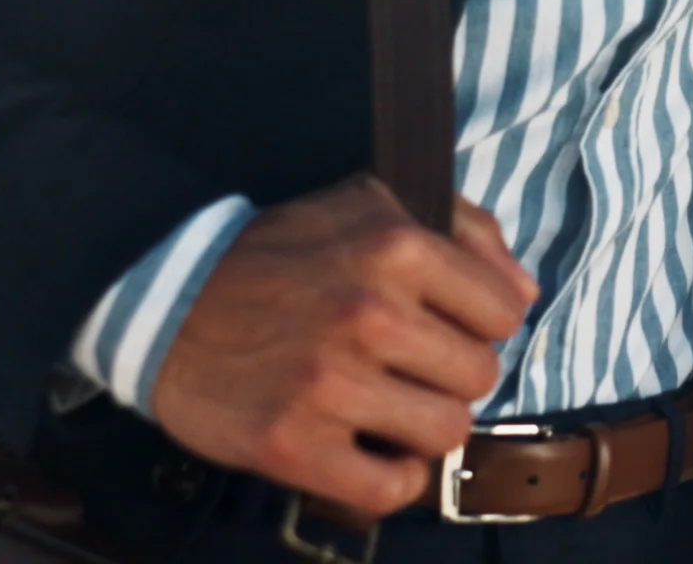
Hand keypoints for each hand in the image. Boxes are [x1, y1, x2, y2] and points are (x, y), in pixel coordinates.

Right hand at [146, 176, 537, 520]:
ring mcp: (330, 384)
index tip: (443, 325)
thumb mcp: (370, 206)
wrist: (166, 303)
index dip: (480, 323)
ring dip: (424, 425)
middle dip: (452, 375)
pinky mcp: (294, 445)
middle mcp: (369, 313)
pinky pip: (392, 487)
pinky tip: (370, 450)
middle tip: (410, 369)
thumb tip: (525, 291)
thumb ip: (465, 231)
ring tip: (390, 408)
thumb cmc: (281, 254)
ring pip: (447, 432)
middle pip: (480, 376)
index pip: (505, 311)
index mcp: (395, 247)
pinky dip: (392, 477)